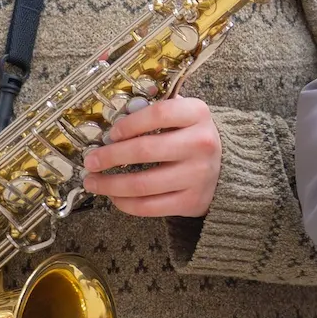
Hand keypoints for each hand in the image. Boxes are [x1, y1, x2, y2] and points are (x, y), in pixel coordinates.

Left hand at [85, 95, 221, 217]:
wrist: (226, 167)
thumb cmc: (192, 136)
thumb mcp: (183, 114)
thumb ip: (154, 110)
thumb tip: (113, 119)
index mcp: (197, 114)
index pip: (158, 114)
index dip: (129, 124)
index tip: (110, 133)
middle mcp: (201, 144)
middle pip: (145, 151)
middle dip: (110, 157)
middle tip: (90, 161)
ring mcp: (198, 175)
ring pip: (142, 184)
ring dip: (110, 184)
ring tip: (93, 182)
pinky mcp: (192, 202)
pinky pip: (149, 207)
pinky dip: (125, 203)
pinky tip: (114, 197)